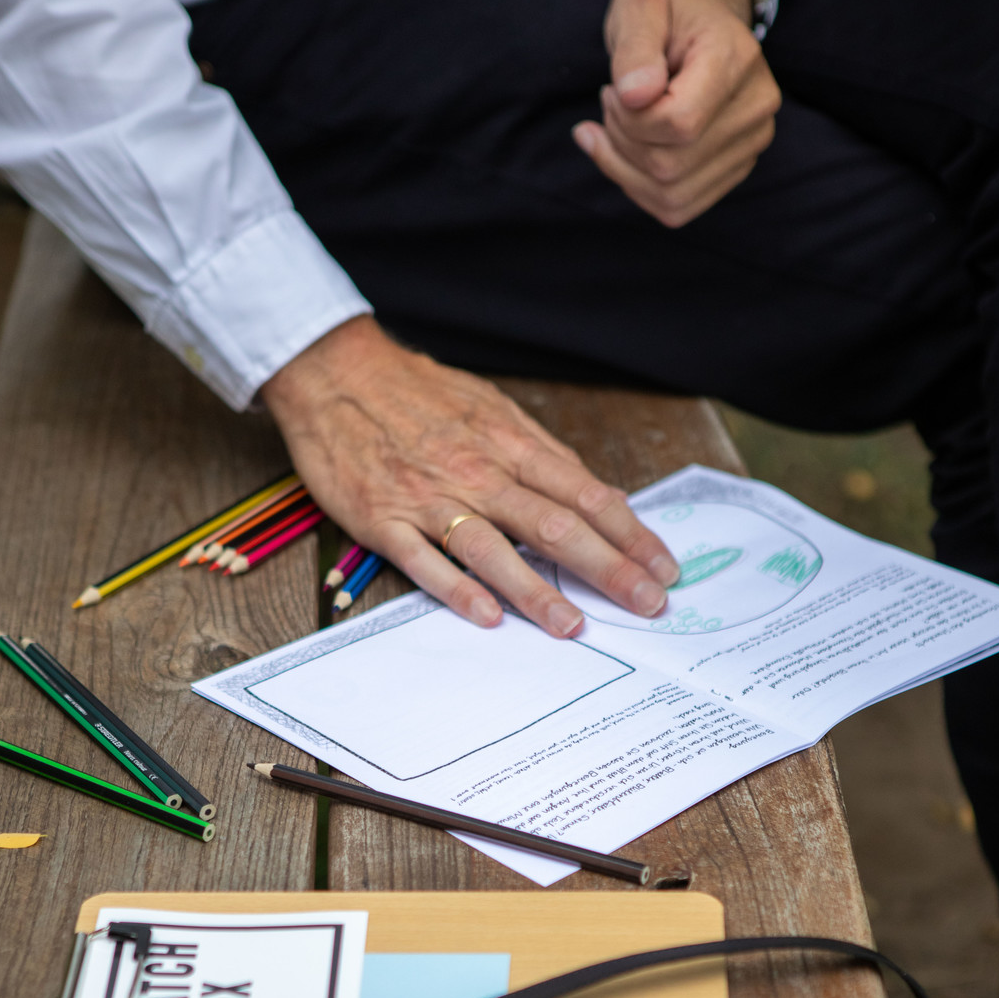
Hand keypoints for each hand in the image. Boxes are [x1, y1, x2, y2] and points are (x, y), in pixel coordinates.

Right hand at [261, 316, 679, 636]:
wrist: (335, 372)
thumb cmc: (418, 394)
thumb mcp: (491, 410)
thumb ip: (539, 456)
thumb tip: (592, 496)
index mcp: (509, 444)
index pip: (585, 494)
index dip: (630, 533)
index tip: (663, 567)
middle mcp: (477, 472)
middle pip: (554, 524)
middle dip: (608, 568)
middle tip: (647, 603)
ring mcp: (429, 498)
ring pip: (493, 549)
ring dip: (537, 591)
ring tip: (573, 626)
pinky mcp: (383, 519)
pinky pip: (425, 561)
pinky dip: (457, 589)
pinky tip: (488, 617)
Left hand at [574, 0, 780, 226]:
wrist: (700, 13)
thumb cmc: (667, 5)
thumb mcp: (639, 5)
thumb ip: (634, 48)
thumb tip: (635, 96)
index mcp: (738, 59)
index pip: (678, 124)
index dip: (630, 119)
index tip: (615, 88)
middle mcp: (756, 107)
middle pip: (670, 167)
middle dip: (622, 142)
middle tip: (612, 102)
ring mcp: (752, 143)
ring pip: (672, 196)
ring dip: (625, 169)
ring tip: (620, 123)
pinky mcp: (735, 169)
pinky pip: (678, 208)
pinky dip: (639, 188)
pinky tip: (625, 152)